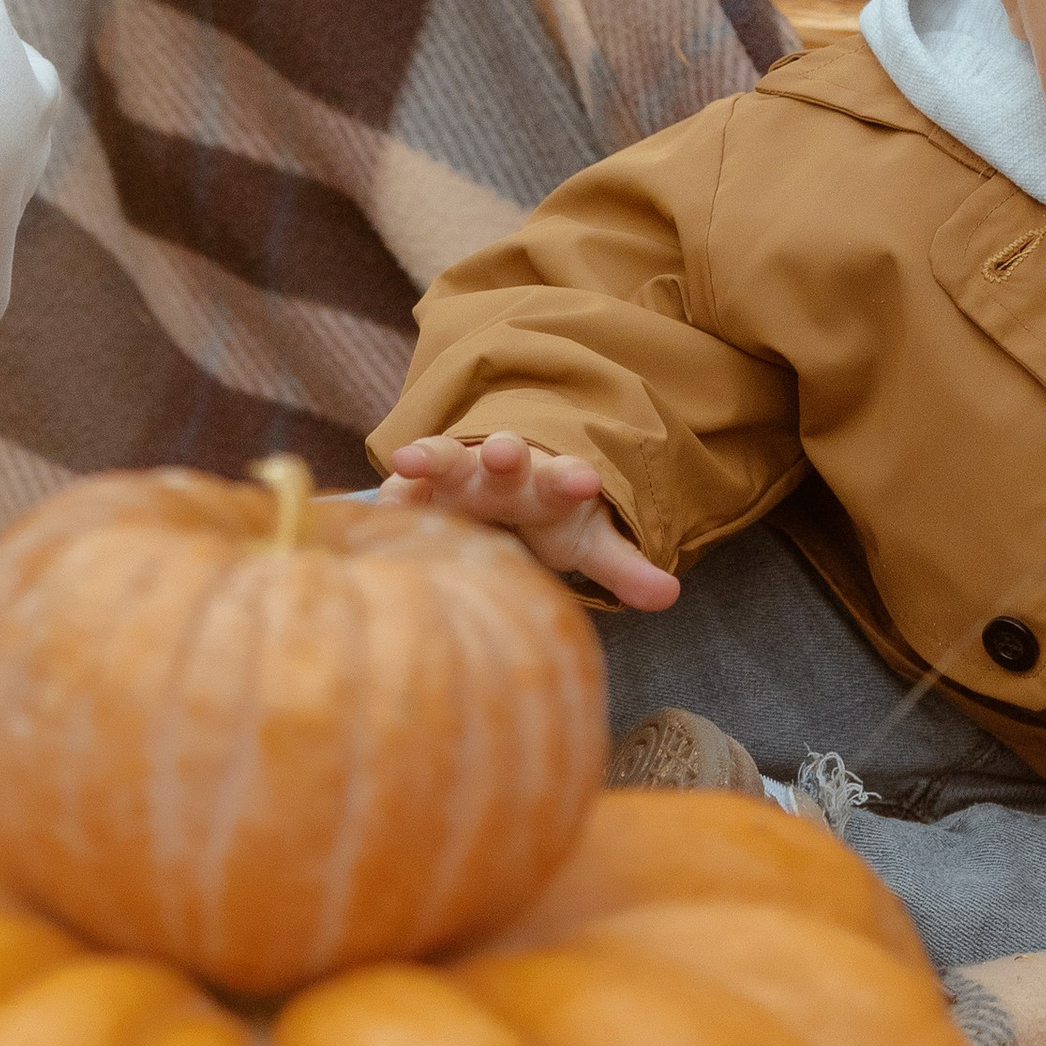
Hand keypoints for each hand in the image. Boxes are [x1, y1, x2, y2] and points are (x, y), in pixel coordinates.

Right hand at [377, 428, 680, 609]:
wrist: (494, 479)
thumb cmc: (543, 516)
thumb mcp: (583, 538)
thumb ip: (624, 564)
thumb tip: (672, 594)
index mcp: (548, 485)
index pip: (565, 479)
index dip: (573, 479)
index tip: (586, 478)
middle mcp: (503, 472)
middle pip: (505, 461)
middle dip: (505, 454)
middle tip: (507, 451)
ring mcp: (457, 474)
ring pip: (448, 460)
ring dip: (433, 456)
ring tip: (410, 459)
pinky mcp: (415, 488)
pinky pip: (399, 487)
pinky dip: (389, 492)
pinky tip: (372, 503)